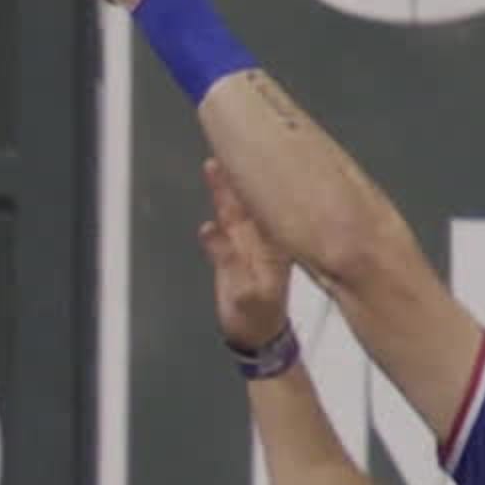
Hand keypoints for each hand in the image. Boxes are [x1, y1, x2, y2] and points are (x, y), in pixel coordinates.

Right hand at [198, 159, 292, 350]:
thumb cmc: (258, 315)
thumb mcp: (245, 293)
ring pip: (235, 207)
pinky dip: (218, 204)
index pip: (267, 206)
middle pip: (251, 200)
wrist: (254, 333)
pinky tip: (214, 188)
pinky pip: (222, 221)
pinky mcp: (230, 247)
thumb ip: (228, 261)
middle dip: (240, 176)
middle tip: (227, 151)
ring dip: (225, 186)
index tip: (249, 161)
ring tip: (214, 164)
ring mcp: (246, 241)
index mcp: (275, 245)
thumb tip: (210, 229)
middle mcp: (263, 238)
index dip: (259, 184)